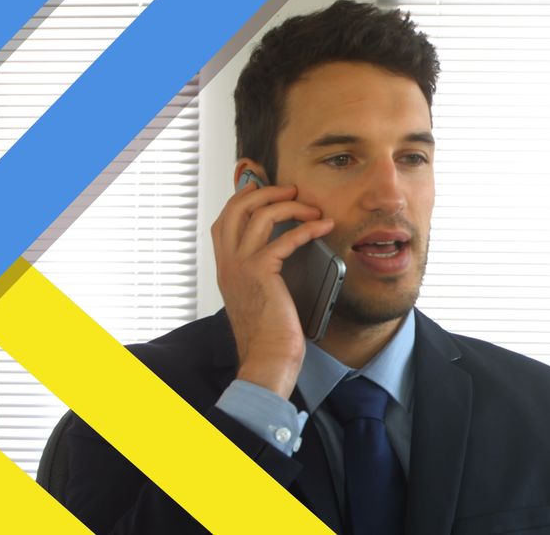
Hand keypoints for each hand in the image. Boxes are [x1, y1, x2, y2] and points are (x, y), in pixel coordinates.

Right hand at [210, 181, 334, 397]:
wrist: (267, 359)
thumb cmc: (271, 335)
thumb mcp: (261, 297)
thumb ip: (264, 275)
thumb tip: (287, 255)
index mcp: (226, 268)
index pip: (225, 220)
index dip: (244, 199)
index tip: (266, 190)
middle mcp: (228, 262)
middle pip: (236, 207)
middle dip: (265, 191)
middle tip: (292, 191)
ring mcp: (240, 266)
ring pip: (259, 214)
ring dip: (290, 205)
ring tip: (312, 208)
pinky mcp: (260, 272)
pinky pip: (285, 238)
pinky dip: (308, 228)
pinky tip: (324, 227)